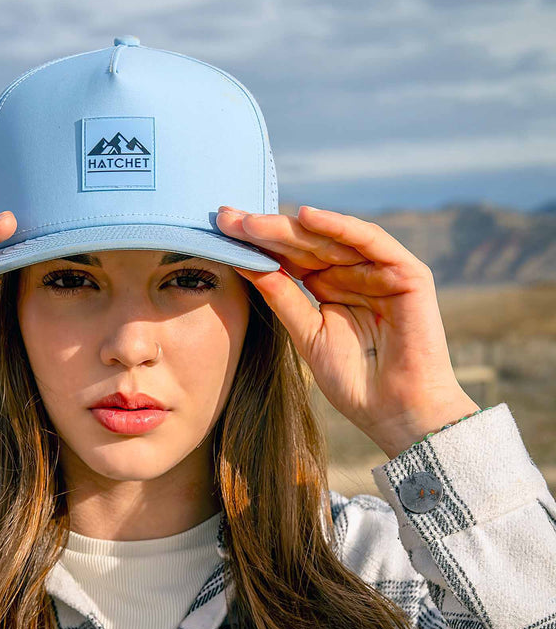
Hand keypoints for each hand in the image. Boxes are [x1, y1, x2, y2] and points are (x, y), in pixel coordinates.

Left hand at [216, 205, 479, 458]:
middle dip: (266, 230)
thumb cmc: (354, 381)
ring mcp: (382, 270)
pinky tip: (306, 217)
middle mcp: (356, 272)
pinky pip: (370, 240)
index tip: (220, 232)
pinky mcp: (407, 272)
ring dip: (292, 226)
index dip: (258, 244)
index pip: (291, 257)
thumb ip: (282, 295)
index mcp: (331, 286)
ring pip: (331, 238)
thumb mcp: (307, 333)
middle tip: (227, 218)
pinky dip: (339, 226)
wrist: (396, 411)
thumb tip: (244, 262)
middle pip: (306, 242)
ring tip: (252, 222)